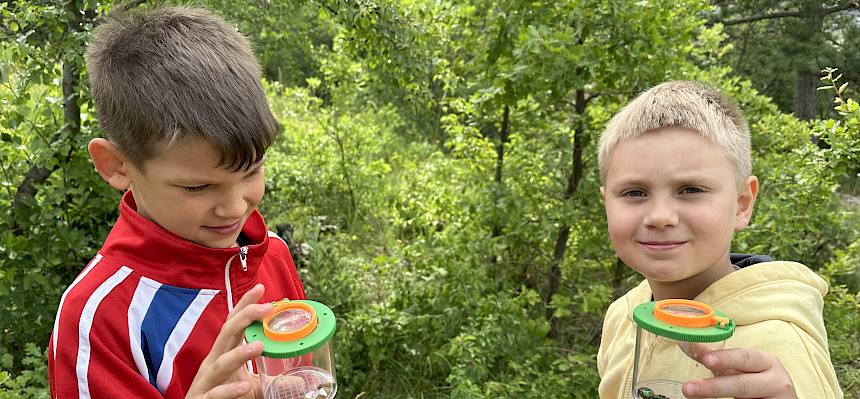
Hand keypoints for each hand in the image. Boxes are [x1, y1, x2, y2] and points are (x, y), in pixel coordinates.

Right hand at [186, 284, 272, 398]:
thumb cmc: (222, 396)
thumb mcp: (251, 386)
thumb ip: (271, 380)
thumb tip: (300, 380)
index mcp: (223, 353)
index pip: (234, 323)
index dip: (245, 305)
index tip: (261, 288)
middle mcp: (214, 362)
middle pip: (227, 333)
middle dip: (245, 317)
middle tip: (268, 307)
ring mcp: (207, 381)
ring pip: (221, 363)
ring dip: (239, 353)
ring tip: (259, 345)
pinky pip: (217, 393)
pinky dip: (230, 390)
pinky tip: (245, 386)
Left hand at [682, 346, 796, 398]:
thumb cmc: (758, 381)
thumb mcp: (741, 368)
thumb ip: (718, 359)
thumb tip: (687, 343)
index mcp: (766, 362)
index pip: (745, 357)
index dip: (725, 358)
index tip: (706, 359)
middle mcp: (775, 380)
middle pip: (743, 384)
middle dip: (715, 386)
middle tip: (689, 388)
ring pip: (744, 395)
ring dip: (715, 394)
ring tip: (692, 395)